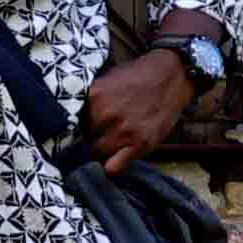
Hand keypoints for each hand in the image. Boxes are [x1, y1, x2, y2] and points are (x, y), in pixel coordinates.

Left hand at [78, 47, 196, 168]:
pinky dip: (111, 166)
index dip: (77, 127)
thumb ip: (88, 100)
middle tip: (100, 134)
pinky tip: (116, 157)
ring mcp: (123, 130)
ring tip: (111, 142)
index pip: (71, 123)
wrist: (171, 74)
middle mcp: (106, 114)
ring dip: (101, 151)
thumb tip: (72, 119)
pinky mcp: (141, 143)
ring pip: (96, 154)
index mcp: (93, 97)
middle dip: (89, 138)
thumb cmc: (136, 77)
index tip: (82, 128)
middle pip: (83, 140)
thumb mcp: (106, 80)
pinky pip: (114, 167)